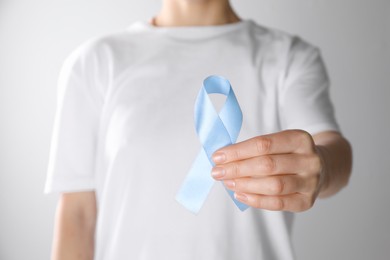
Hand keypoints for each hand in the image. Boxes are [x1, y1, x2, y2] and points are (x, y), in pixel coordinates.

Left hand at [211, 130, 325, 211]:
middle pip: (267, 165)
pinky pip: (278, 203)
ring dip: (245, 185)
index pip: (264, 144)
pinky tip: (240, 194)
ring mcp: (311, 182)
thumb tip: (222, 159)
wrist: (321, 168)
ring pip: (273, 185)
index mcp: (300, 138)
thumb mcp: (278, 143)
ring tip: (228, 183)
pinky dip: (256, 200)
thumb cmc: (288, 154)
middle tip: (217, 172)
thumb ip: (254, 149)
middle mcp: (309, 160)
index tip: (218, 156)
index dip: (238, 151)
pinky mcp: (307, 201)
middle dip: (237, 169)